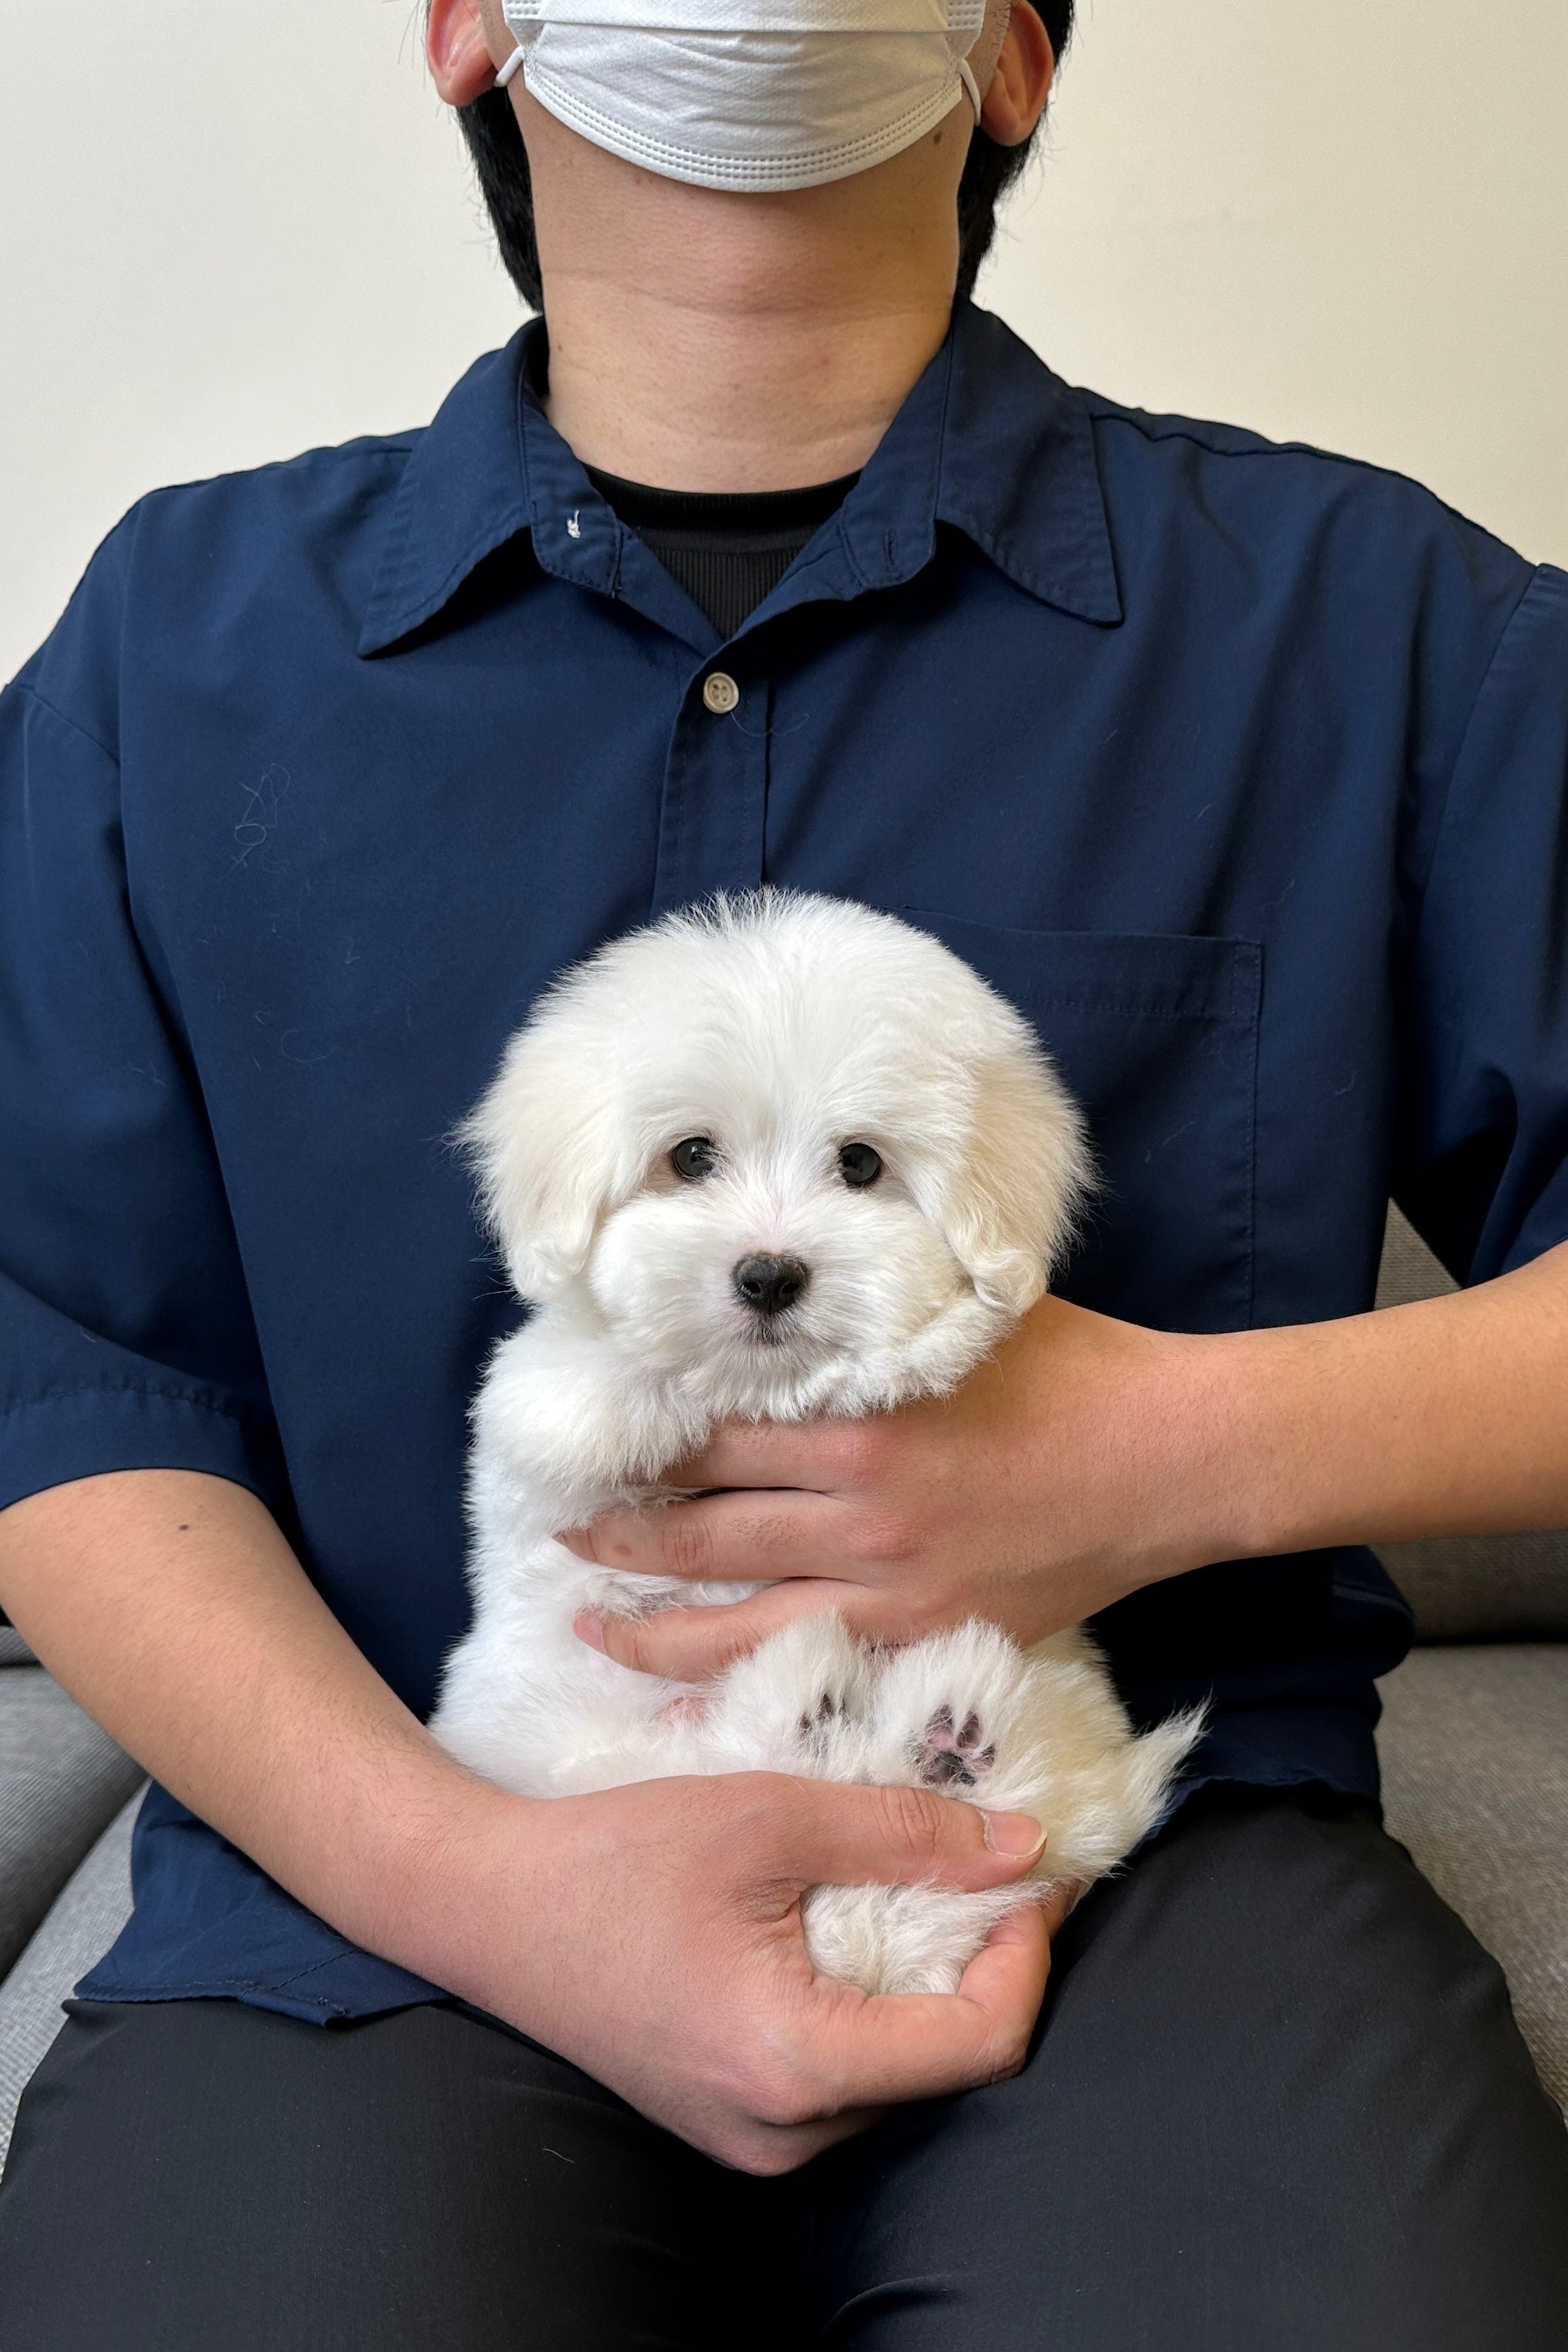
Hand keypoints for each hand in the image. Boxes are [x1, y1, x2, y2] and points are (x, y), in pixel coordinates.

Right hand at [449, 1771, 1064, 2172]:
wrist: (487, 1906)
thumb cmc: (613, 1855)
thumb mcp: (766, 1817)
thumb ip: (902, 1832)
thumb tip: (1022, 1850)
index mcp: (796, 2064)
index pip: (981, 2041)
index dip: (1029, 1952)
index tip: (1033, 1873)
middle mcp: (785, 2133)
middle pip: (947, 2062)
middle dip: (988, 1959)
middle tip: (992, 1864)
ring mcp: (756, 2142)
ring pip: (901, 2071)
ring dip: (934, 1978)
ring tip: (928, 1883)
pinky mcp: (734, 2122)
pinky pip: (846, 2074)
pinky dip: (876, 2000)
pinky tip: (861, 1922)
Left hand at [566, 1294, 1222, 1680]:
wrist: (1175, 1458)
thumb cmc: (1075, 1370)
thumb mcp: (959, 1317)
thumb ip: (871, 1314)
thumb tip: (798, 1297)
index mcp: (859, 1421)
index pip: (716, 1434)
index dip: (646, 1442)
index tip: (594, 1442)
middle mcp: (861, 1508)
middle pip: (706, 1527)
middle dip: (622, 1535)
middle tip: (558, 1536)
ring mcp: (895, 1583)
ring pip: (739, 1613)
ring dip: (654, 1622)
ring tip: (588, 1623)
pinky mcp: (931, 1631)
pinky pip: (815, 1660)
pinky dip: (744, 1675)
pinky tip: (694, 1686)